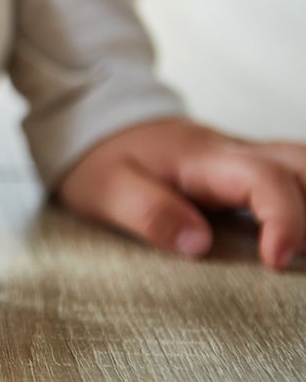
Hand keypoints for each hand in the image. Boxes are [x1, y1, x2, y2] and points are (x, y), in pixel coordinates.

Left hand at [59, 118, 305, 268]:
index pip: (265, 179)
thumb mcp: (107, 188)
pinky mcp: (247, 171)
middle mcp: (237, 153)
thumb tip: (199, 244)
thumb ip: (150, 213)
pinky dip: (303, 201)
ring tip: (302, 248)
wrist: (99, 124)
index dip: (283, 220)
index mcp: (205, 158)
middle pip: (304, 166)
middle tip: (301, 256)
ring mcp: (246, 159)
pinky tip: (297, 233)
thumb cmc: (103, 159)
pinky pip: (294, 178)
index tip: (275, 261)